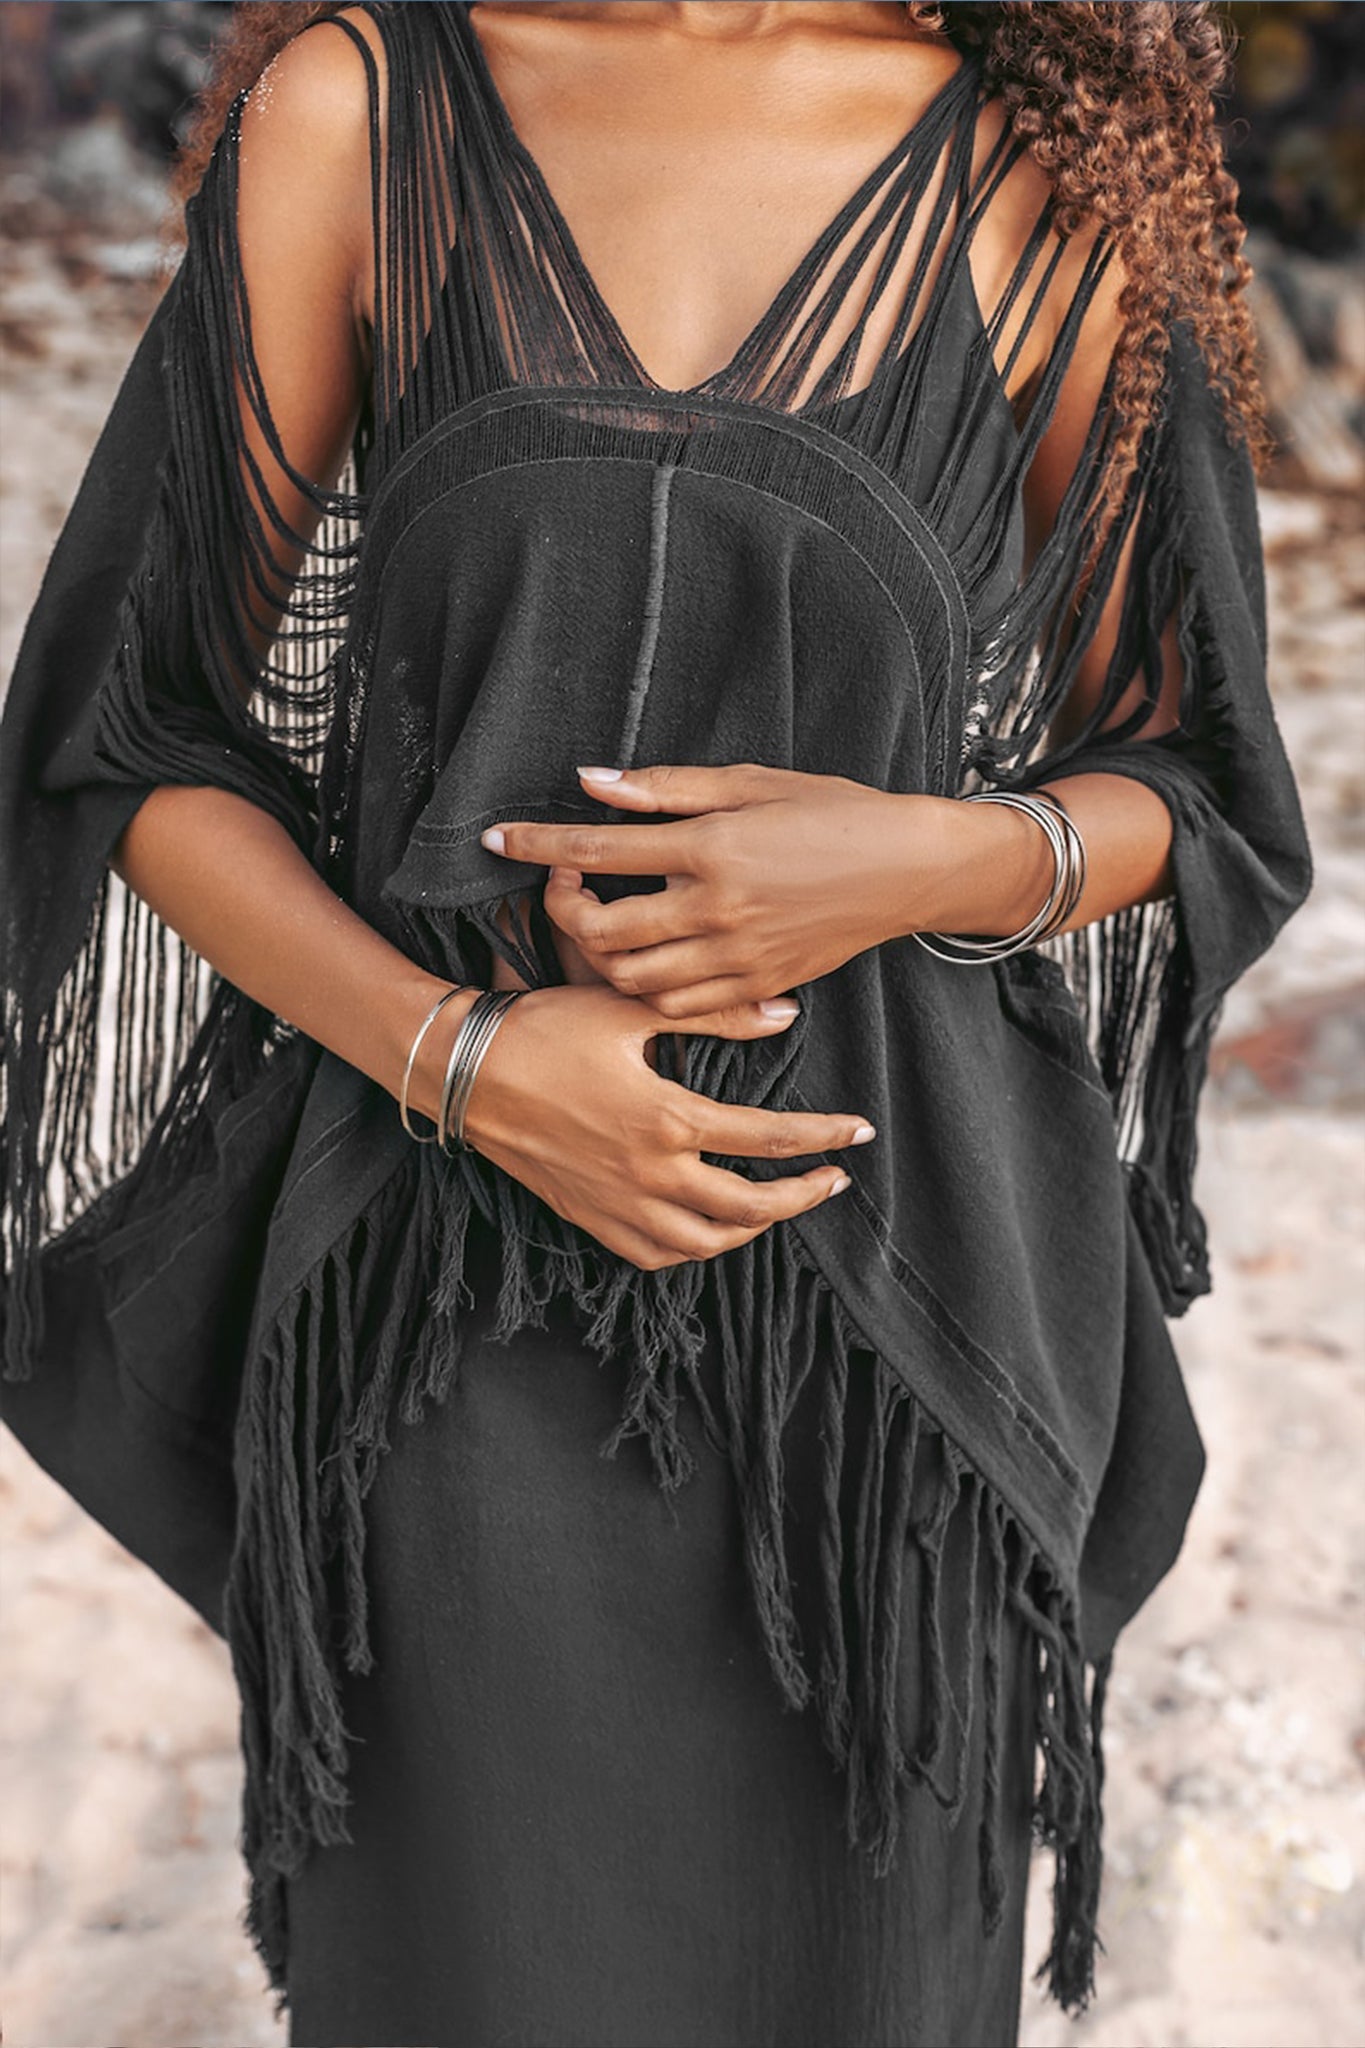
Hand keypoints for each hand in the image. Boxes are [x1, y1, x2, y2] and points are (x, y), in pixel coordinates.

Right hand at [415, 981, 875, 1271]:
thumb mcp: (630, 1008)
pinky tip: (712, 1231)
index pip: (770, 1138)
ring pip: (707, 1243)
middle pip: (751, 1206)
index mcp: (668, 1118)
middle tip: (833, 1179)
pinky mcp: (590, 1218)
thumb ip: (716, 1015)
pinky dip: (696, 1250)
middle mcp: (649, 1174)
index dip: (823, 1137)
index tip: (858, 1133)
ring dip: (754, 1229)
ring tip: (780, 1205)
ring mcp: (618, 1204)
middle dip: (804, 1195)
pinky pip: (657, 1256)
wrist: (465, 1071)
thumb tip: (786, 1014)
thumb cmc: (545, 1028)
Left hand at [480, 762, 966, 1017]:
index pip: (600, 847)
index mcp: (712, 846)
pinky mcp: (758, 986)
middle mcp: (718, 907)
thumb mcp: (750, 783)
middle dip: (566, 910)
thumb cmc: (833, 813)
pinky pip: (680, 1007)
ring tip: (605, 922)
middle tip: (567, 885)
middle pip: (603, 929)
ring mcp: (738, 955)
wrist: (909, 870)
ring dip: (603, 955)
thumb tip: (590, 780)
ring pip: (634, 978)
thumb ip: (665, 787)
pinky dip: (649, 989)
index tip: (496, 838)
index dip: (538, 843)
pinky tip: (649, 959)